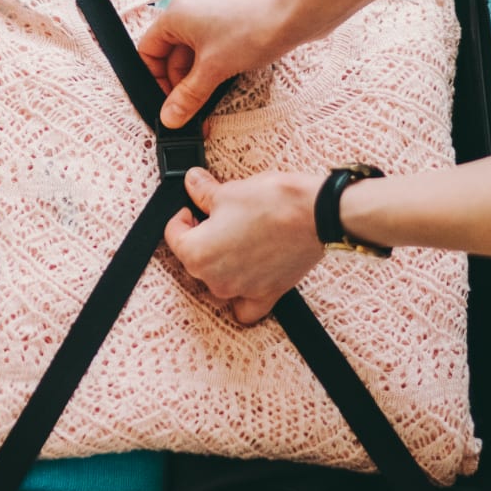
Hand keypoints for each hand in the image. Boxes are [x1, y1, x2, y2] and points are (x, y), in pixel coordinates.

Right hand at [138, 0, 305, 128]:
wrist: (297, 13)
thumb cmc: (253, 30)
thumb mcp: (213, 69)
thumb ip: (188, 96)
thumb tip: (169, 118)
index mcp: (175, 15)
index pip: (148, 51)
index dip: (155, 80)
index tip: (168, 103)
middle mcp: (189, 9)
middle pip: (171, 54)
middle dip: (180, 83)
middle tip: (192, 109)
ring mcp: (211, 12)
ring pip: (193, 52)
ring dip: (198, 77)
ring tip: (210, 99)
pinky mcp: (230, 18)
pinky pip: (211, 45)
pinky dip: (213, 65)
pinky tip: (225, 82)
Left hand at [163, 167, 324, 324]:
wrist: (317, 214)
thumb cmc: (274, 203)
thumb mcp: (229, 191)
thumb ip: (203, 192)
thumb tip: (192, 183)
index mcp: (198, 253)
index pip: (173, 235)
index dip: (181, 215)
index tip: (192, 207)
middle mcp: (215, 279)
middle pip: (194, 259)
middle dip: (199, 237)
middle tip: (214, 217)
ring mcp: (241, 291)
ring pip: (216, 282)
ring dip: (219, 263)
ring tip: (234, 237)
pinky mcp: (266, 295)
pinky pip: (244, 307)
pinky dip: (240, 297)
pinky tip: (244, 278)